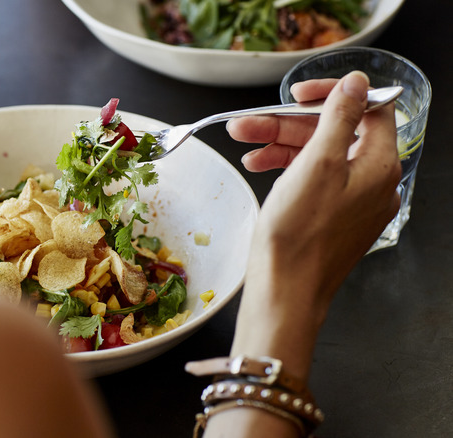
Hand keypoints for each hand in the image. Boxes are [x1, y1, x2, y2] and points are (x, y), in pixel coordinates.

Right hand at [244, 72, 401, 307]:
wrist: (285, 290)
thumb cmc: (299, 235)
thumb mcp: (316, 164)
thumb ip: (339, 117)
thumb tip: (357, 83)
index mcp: (379, 166)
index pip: (366, 110)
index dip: (330, 95)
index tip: (297, 94)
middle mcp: (372, 183)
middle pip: (334, 133)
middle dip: (288, 124)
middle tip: (249, 123)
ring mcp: (353, 202)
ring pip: (318, 157)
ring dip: (280, 145)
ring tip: (243, 145)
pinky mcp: (333, 218)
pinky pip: (313, 180)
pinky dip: (286, 170)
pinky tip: (258, 166)